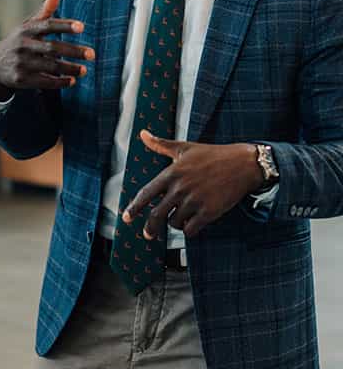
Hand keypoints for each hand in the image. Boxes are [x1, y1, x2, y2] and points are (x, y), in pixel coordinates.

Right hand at [0, 0, 92, 100]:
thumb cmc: (20, 42)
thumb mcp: (28, 26)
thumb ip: (45, 11)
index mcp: (27, 30)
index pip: (48, 25)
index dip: (65, 26)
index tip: (82, 27)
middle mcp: (23, 45)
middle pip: (52, 48)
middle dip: (74, 51)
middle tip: (92, 54)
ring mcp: (21, 63)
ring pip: (50, 67)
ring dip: (70, 69)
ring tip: (84, 70)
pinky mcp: (21, 79)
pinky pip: (44, 82)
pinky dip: (60, 82)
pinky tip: (72, 81)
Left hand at [122, 130, 262, 238]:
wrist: (242, 164)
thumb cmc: (211, 155)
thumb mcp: (184, 148)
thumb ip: (161, 144)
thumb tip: (143, 134)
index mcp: (171, 173)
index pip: (146, 193)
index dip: (134, 207)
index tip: (126, 218)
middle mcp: (180, 189)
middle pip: (157, 214)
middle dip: (150, 228)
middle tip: (148, 235)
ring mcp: (195, 201)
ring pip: (175, 223)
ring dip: (175, 224)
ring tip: (182, 217)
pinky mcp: (209, 212)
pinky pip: (191, 229)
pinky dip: (189, 230)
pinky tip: (193, 224)